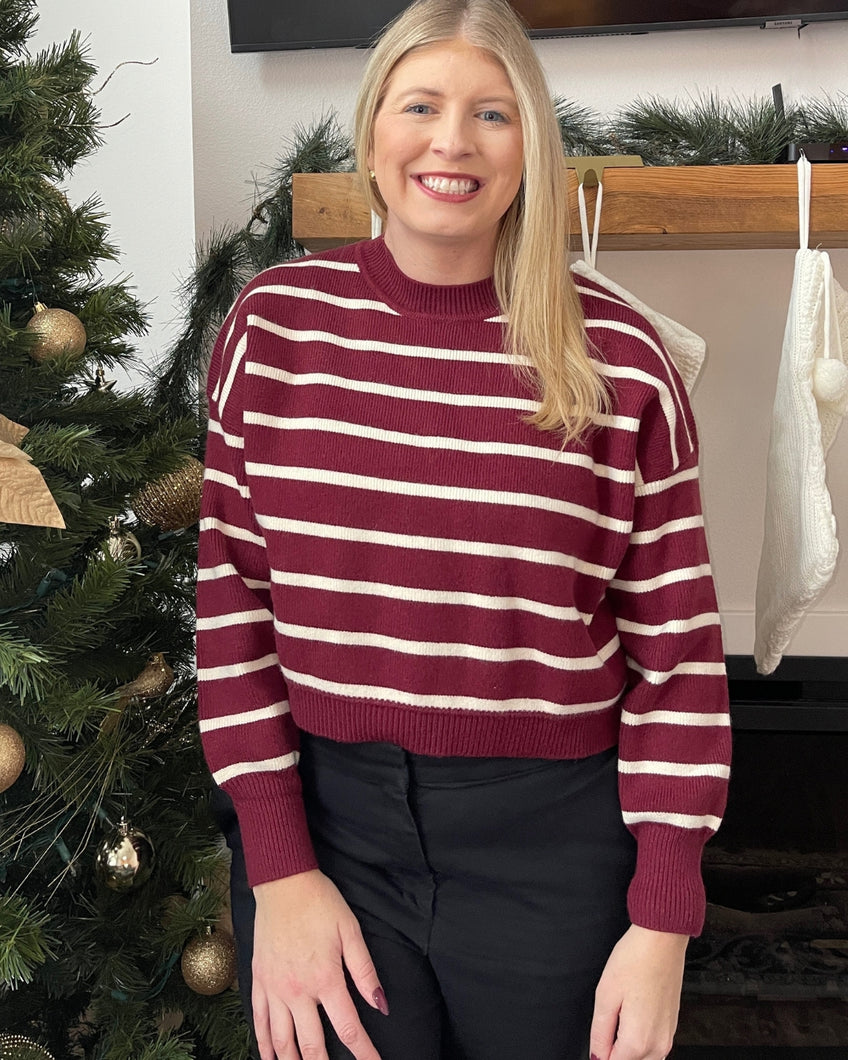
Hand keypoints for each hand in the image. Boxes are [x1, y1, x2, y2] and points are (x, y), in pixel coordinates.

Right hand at [251, 869, 386, 1059]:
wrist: (283, 883)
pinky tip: (269, 1057)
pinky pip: (259, 1020)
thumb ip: (365, 971)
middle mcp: (297, 991)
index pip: (348, 1028)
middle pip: (311, 1045)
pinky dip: (264, 1043)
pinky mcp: (259, 979)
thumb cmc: (321, 902)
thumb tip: (381, 1004)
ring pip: (282, 1040)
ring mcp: (274, 987)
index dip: (364, 1052)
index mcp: (325, 979)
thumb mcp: (350, 931)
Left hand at [589, 924, 687, 1059]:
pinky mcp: (672, 1026)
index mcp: (638, 1041)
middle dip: (614, 1052)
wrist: (662, 941)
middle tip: (606, 1027)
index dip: (598, 1054)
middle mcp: (657, 1044)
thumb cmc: (636, 959)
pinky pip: (654, 1047)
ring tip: (618, 1019)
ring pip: (644, 1059)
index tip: (597, 1039)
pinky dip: (640, 1041)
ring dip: (628, 1049)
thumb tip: (596, 1056)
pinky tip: (631, 1016)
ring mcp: (667, 1036)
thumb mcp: (605, 995)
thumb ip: (599, 1033)